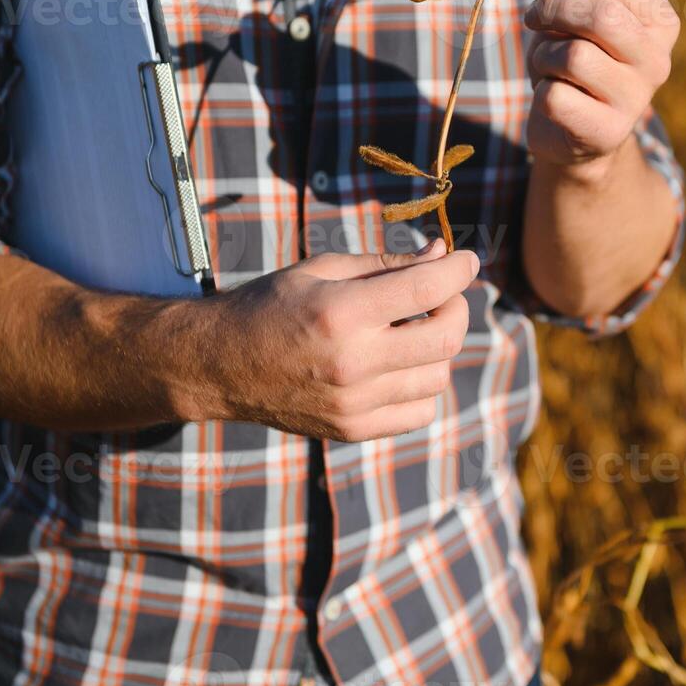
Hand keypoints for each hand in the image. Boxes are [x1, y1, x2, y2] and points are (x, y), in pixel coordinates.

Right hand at [208, 240, 477, 441]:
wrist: (219, 366)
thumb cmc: (271, 305)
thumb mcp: (323, 269)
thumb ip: (386, 264)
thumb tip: (442, 255)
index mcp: (343, 312)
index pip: (429, 288)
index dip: (460, 269)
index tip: (466, 261)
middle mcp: (353, 362)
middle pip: (447, 337)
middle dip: (456, 307)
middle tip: (442, 295)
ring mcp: (355, 403)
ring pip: (438, 376)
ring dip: (438, 348)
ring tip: (411, 330)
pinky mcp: (353, 429)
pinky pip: (420, 411)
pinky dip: (422, 385)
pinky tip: (399, 365)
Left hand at [521, 0, 679, 178]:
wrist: (572, 132)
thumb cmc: (571, 59)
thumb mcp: (563, 10)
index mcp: (659, 20)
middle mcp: (658, 59)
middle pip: (602, 15)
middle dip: (553, 8)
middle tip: (531, 17)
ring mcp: (636, 99)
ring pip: (574, 56)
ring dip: (543, 53)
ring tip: (546, 63)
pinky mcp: (607, 133)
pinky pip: (556, 96)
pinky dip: (540, 92)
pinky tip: (552, 98)